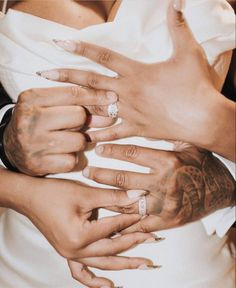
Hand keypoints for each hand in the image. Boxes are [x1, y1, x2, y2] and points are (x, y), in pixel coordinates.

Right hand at [4, 86, 116, 175]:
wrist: (10, 147)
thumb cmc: (36, 122)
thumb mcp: (48, 105)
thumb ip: (75, 102)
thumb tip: (110, 104)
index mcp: (32, 99)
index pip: (73, 94)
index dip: (96, 95)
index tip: (112, 97)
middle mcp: (31, 120)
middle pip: (79, 116)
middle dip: (82, 122)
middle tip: (73, 126)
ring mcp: (34, 143)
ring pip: (79, 141)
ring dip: (78, 142)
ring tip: (65, 140)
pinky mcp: (39, 164)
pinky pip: (73, 161)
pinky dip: (72, 159)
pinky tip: (61, 154)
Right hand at [9, 175, 156, 287]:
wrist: (30, 197)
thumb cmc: (54, 193)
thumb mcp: (85, 194)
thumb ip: (114, 196)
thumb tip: (138, 195)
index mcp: (80, 236)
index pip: (114, 227)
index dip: (131, 219)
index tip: (145, 214)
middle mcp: (75, 251)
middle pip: (112, 249)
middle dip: (134, 243)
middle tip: (153, 240)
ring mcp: (70, 255)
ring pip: (102, 263)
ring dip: (124, 264)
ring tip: (143, 264)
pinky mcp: (67, 253)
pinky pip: (81, 272)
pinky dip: (94, 280)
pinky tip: (107, 286)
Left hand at [37, 1, 226, 151]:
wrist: (202, 118)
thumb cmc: (195, 86)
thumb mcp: (188, 52)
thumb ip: (178, 26)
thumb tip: (178, 0)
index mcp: (136, 72)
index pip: (103, 57)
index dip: (81, 48)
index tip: (60, 43)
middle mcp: (128, 92)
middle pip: (91, 82)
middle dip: (66, 76)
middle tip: (44, 74)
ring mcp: (130, 112)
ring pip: (97, 108)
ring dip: (77, 107)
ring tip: (56, 108)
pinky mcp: (137, 129)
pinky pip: (114, 134)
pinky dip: (100, 136)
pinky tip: (85, 139)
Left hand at [82, 142, 234, 232]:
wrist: (222, 190)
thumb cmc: (202, 164)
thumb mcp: (188, 144)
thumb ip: (167, 135)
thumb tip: (145, 122)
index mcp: (168, 161)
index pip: (132, 154)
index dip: (112, 151)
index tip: (98, 149)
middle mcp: (164, 183)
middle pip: (123, 179)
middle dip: (101, 175)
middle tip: (85, 172)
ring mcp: (164, 204)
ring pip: (127, 202)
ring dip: (106, 198)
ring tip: (90, 192)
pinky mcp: (167, 221)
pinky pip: (140, 223)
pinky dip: (124, 222)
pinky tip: (108, 217)